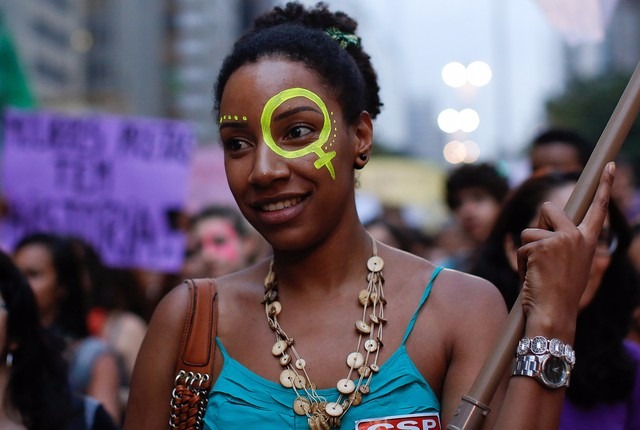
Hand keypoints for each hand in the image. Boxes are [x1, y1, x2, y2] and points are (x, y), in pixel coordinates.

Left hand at [516, 162, 614, 330]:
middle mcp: (578, 237)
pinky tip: (533, 276)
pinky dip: (521, 262)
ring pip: (529, 231)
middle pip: (548, 210)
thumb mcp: (564, 263)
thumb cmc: (556, 293)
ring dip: (527, 251)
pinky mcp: (544, 245)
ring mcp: (562, 240)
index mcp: (588, 241)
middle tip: (542, 255)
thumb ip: (559, 242)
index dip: (604, 186)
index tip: (610, 166)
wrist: (554, 313)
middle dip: (537, 227)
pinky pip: (522, 246)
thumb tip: (538, 228)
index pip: (597, 209)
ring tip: (538, 272)